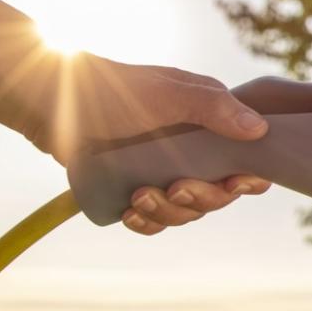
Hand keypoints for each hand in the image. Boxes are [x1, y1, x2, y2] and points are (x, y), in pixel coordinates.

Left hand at [26, 53, 272, 234]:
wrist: (52, 100)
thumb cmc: (115, 87)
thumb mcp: (169, 93)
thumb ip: (214, 108)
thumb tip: (259, 130)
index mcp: (208, 128)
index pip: (243, 163)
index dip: (245, 180)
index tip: (237, 183)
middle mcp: (190, 155)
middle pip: (215, 196)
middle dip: (199, 198)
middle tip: (177, 188)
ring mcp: (161, 174)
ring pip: (183, 212)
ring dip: (167, 212)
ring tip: (139, 197)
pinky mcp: (131, 190)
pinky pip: (151, 220)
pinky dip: (145, 223)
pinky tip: (130, 213)